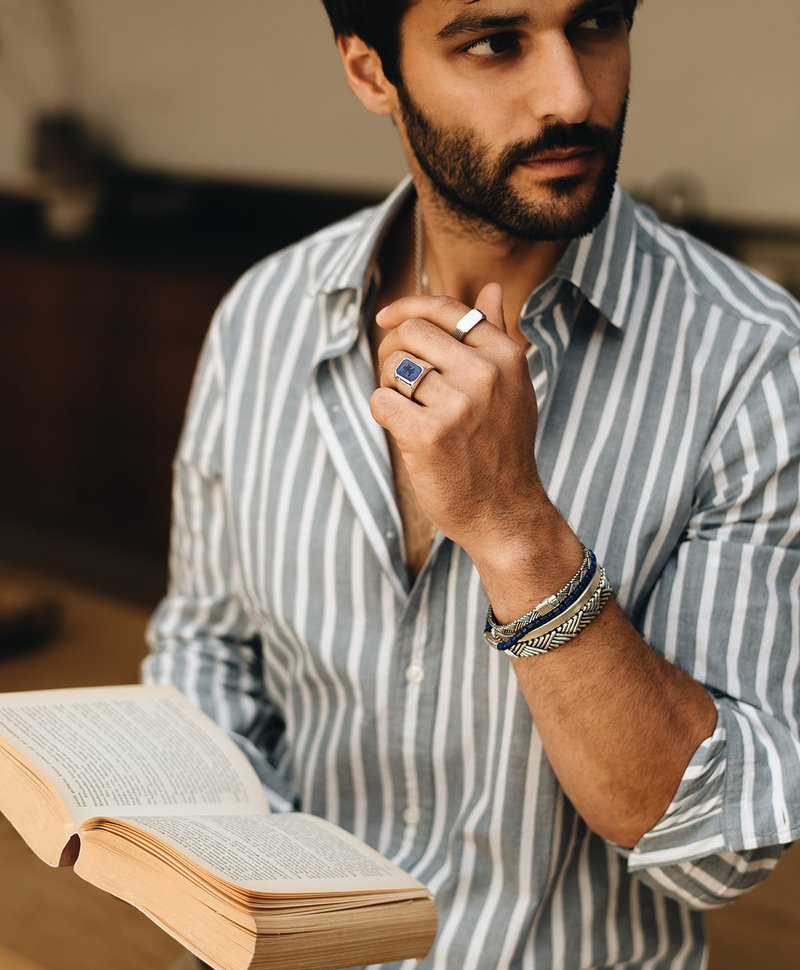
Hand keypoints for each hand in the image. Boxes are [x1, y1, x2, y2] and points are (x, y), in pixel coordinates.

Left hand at [370, 282, 547, 566]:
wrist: (505, 513)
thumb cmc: (502, 449)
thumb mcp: (514, 388)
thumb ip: (497, 335)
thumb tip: (493, 288)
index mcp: (506, 355)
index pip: (447, 310)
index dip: (408, 307)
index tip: (386, 318)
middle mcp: (485, 374)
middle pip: (410, 333)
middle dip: (394, 353)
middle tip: (399, 382)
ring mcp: (458, 404)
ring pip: (393, 368)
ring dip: (390, 387)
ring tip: (410, 411)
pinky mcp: (429, 435)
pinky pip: (381, 401)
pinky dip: (383, 414)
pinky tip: (403, 431)